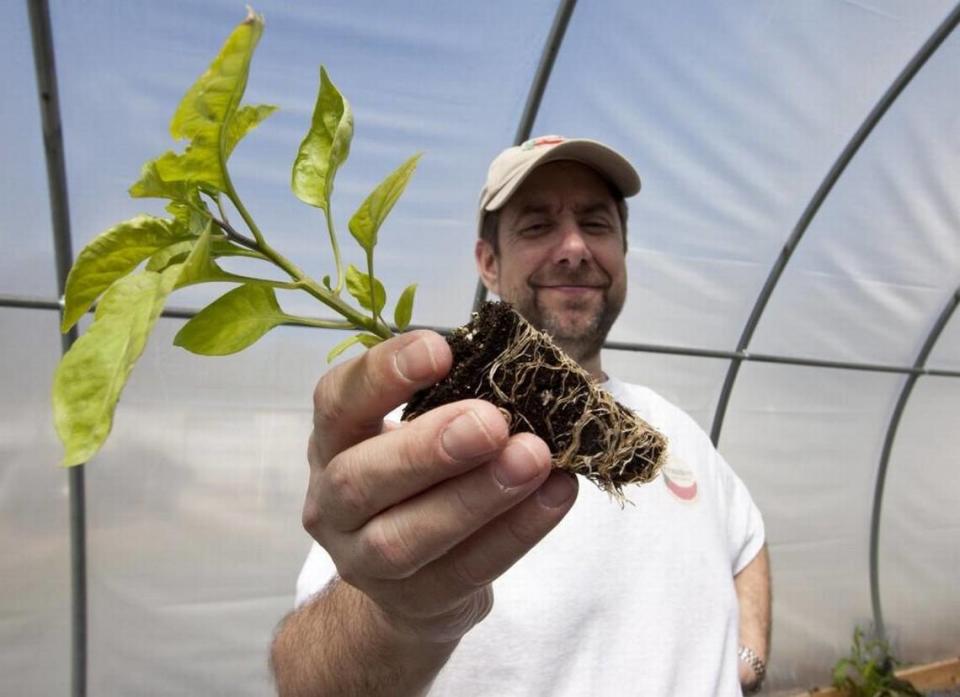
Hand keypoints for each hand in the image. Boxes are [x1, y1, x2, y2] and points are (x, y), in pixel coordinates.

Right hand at [304, 330, 578, 643]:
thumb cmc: (418, 479)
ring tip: (533, 457)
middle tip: (490, 422)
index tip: (439, 349)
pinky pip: (468, 568)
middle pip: (361, 478)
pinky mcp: (417, 601)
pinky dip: (517, 530)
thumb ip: (452, 401)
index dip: (383, 374)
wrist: (409, 582)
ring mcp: (366, 562)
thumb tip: (521, 367)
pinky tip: (556, 493)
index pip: (337, 403)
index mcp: (332, 444)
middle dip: (428, 448)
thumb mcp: (415, 432)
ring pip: (407, 537)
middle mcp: (333, 504)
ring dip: (475, 495)